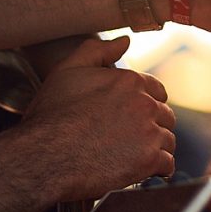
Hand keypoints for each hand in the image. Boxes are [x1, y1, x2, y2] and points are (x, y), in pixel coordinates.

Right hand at [21, 36, 176, 200]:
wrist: (43, 156)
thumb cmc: (52, 115)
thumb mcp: (68, 71)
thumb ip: (97, 51)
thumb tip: (125, 41)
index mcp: (130, 82)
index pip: (156, 91)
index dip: (146, 103)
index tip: (133, 117)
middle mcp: (145, 104)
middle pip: (164, 115)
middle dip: (152, 126)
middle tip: (131, 139)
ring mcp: (149, 132)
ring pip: (167, 139)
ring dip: (155, 147)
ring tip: (134, 155)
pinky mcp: (149, 159)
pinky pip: (167, 163)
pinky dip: (158, 168)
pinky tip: (144, 170)